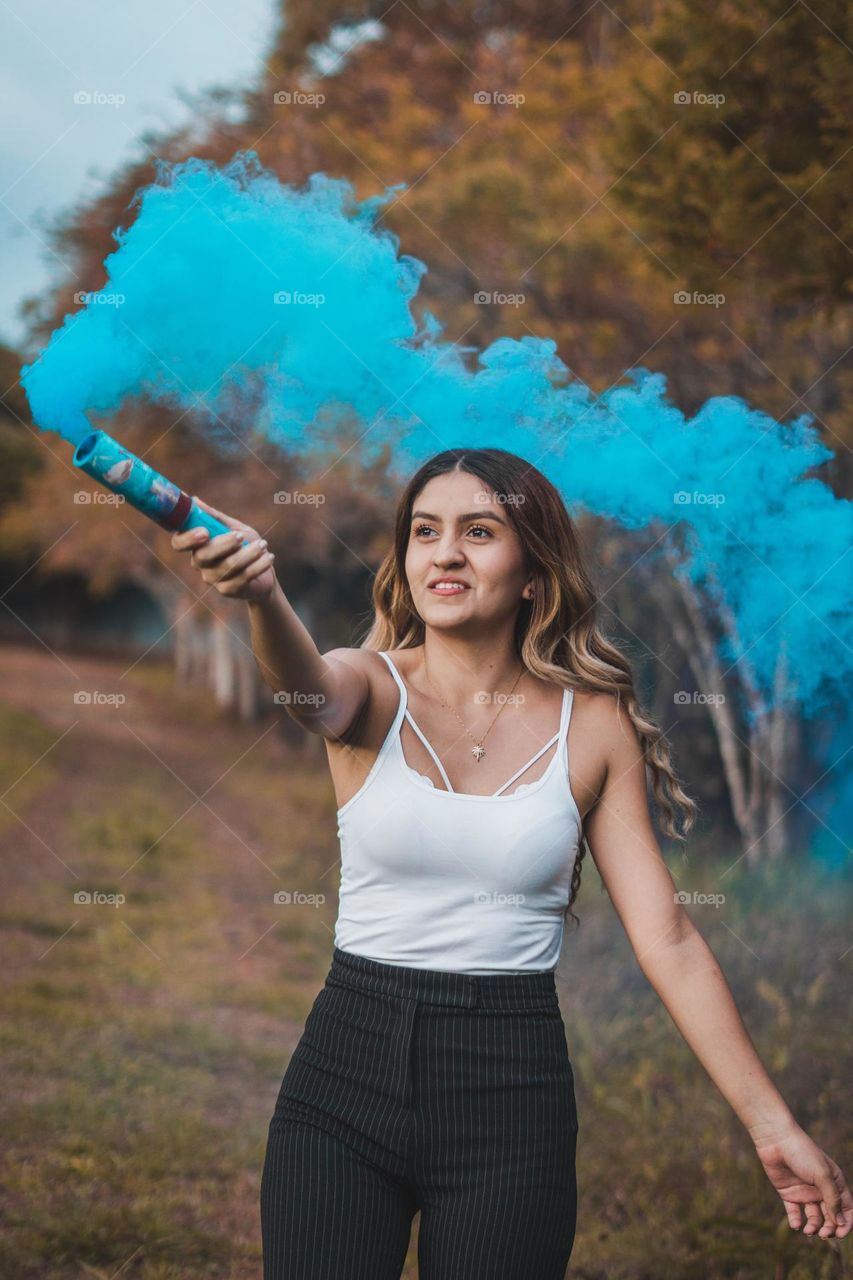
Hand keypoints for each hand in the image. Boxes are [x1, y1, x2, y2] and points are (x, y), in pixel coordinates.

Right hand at [170, 495, 276, 602]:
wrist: (264, 569)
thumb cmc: (245, 544)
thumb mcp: (232, 526)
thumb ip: (214, 517)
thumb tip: (194, 500)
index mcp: (196, 545)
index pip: (179, 543)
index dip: (188, 538)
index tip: (204, 531)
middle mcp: (200, 563)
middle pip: (203, 555)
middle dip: (224, 544)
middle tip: (241, 536)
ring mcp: (212, 578)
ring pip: (227, 566)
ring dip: (249, 553)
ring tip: (263, 545)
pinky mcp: (228, 590)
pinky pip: (242, 577)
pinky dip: (258, 565)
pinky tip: (269, 557)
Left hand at [752, 1122, 851, 1237]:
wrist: (775, 1139)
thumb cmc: (803, 1153)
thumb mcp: (823, 1175)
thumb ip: (833, 1199)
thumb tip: (841, 1222)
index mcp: (834, 1183)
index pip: (846, 1208)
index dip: (846, 1223)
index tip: (840, 1234)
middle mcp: (821, 1189)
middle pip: (831, 1216)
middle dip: (829, 1228)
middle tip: (823, 1234)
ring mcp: (805, 1192)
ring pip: (814, 1217)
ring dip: (814, 1227)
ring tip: (809, 1230)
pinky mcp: (788, 1193)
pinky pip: (794, 1212)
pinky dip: (796, 1221)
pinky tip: (796, 1225)